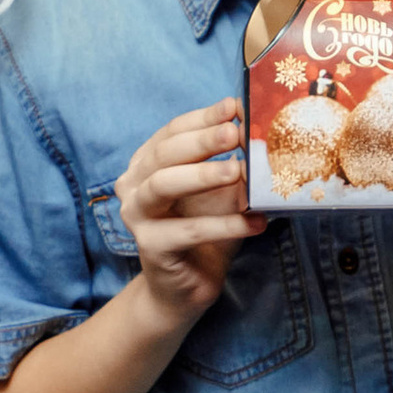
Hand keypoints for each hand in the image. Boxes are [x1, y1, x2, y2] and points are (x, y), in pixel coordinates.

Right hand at [115, 100, 255, 324]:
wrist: (186, 286)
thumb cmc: (204, 230)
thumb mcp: (220, 190)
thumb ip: (230, 163)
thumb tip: (259, 132)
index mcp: (146, 164)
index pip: (171, 132)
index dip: (202, 118)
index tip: (234, 106)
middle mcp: (133, 185)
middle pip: (164, 154)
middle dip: (201, 140)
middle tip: (235, 132)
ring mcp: (136, 216)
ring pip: (163, 185)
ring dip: (202, 175)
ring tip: (238, 171)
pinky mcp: (150, 247)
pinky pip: (189, 231)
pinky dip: (225, 225)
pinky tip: (256, 223)